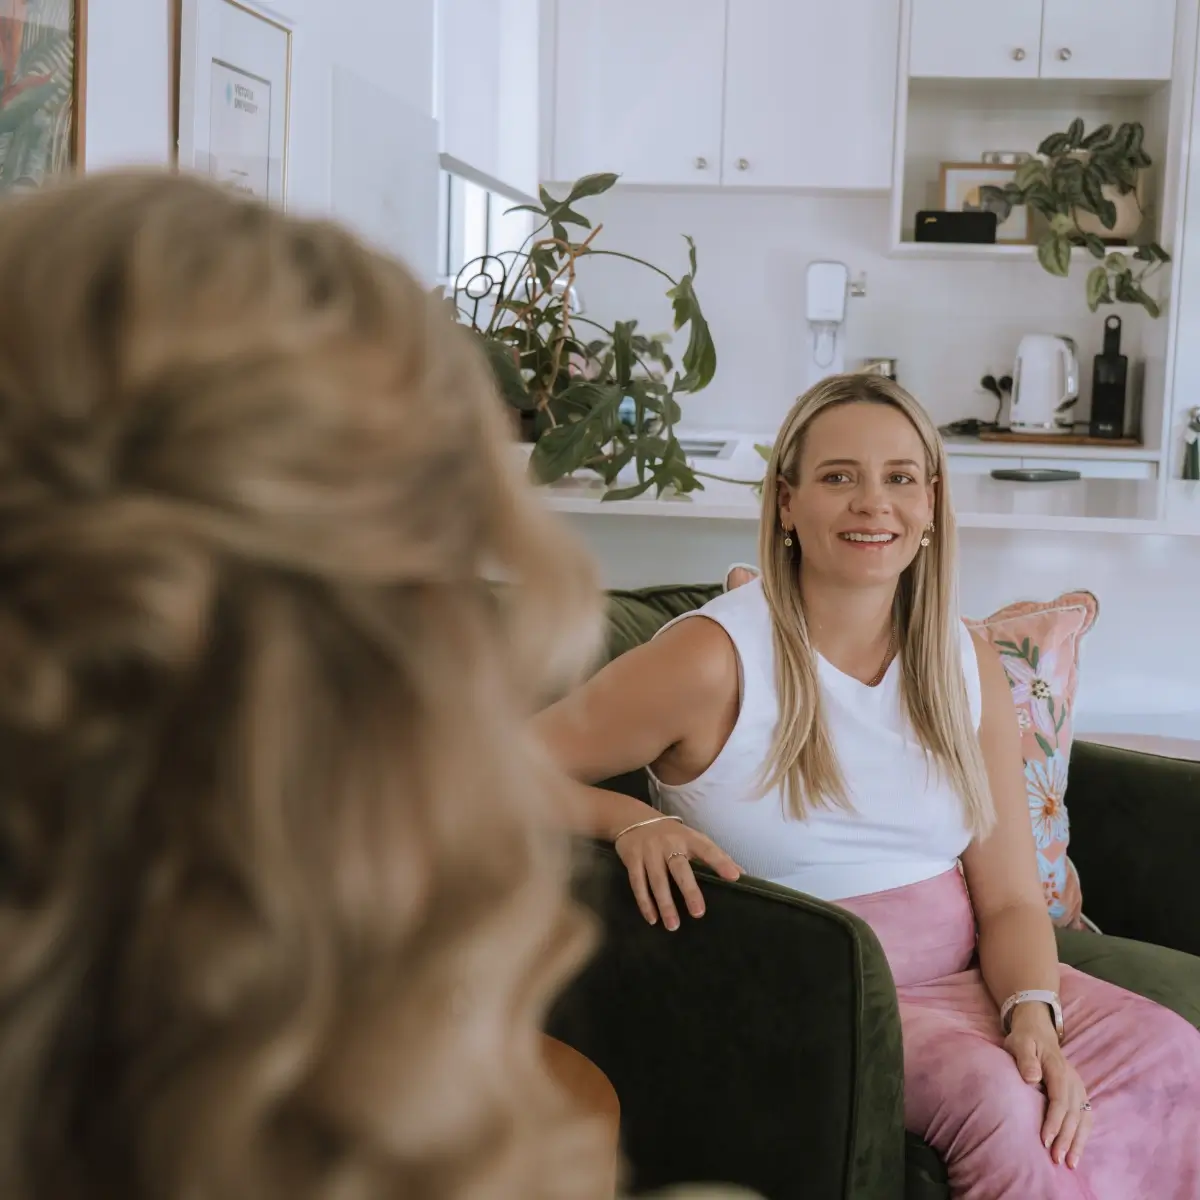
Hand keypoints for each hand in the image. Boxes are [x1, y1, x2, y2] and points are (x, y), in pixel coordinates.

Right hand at [614, 818, 741, 930]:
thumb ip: (714, 855)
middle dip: (689, 890)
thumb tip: (742, 873)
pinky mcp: (632, 858)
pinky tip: (652, 918)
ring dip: (665, 904)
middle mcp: (669, 843)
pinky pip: (637, 883)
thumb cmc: (671, 834)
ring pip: (657, 880)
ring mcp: (649, 851)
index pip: (707, 850)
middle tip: (698, 913)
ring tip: (673, 925)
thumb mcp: (692, 838)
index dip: (721, 862)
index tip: (734, 877)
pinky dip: (644, 902)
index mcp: (688, 838)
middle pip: (680, 868)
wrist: (632, 819)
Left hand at [1004, 1007, 1092, 1168]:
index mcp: (1059, 1070)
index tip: (1044, 1141)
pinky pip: (1085, 1118)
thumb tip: (1032, 1078)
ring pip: (1083, 1119)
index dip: (1053, 1122)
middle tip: (1056, 1160)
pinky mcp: (1078, 1095)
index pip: (1059, 1101)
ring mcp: (1078, 1089)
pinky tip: (1077, 1152)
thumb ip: (1025, 1058)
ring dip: (1077, 1142)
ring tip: (1070, 1163)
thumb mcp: (1020, 1042)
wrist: (1038, 1031)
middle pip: (1073, 1115)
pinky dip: (1083, 1136)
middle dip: (1065, 1139)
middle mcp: (1073, 1082)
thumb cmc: (1026, 1039)